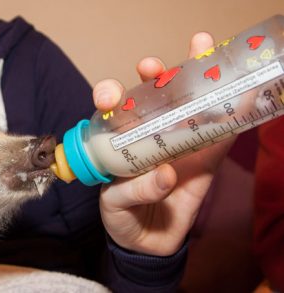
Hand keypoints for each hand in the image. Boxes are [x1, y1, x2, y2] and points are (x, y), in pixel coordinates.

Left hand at [93, 32, 235, 255]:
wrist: (147, 242)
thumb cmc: (122, 215)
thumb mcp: (116, 205)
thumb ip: (134, 190)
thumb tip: (166, 174)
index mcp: (121, 140)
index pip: (114, 110)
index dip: (111, 95)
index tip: (109, 96)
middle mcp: (150, 134)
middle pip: (154, 97)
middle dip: (155, 74)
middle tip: (153, 66)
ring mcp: (179, 143)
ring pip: (189, 104)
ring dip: (197, 76)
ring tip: (201, 46)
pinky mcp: (205, 159)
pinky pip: (220, 134)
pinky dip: (233, 112)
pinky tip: (242, 90)